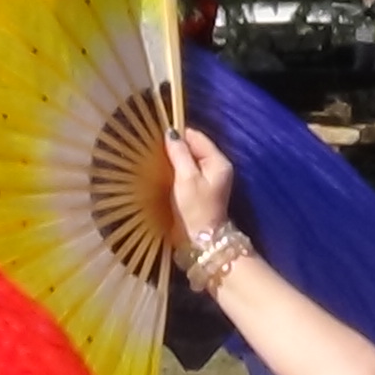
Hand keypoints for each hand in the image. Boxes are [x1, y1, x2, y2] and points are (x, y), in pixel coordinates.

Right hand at [164, 124, 234, 247]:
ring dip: (176, 160)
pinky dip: (179, 170)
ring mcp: (211, 179)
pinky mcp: (203, 189)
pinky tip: (167, 175)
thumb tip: (171, 133)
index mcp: (218, 161)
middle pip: (195, 147)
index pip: (197, 137)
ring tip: (159, 162)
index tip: (158, 140)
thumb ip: (180, 154)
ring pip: (191, 160)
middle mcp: (218, 167)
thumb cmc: (194, 209)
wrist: (201, 242)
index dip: (179, 135)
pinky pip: (190, 172)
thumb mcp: (186, 179)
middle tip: (156, 152)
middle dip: (177, 148)